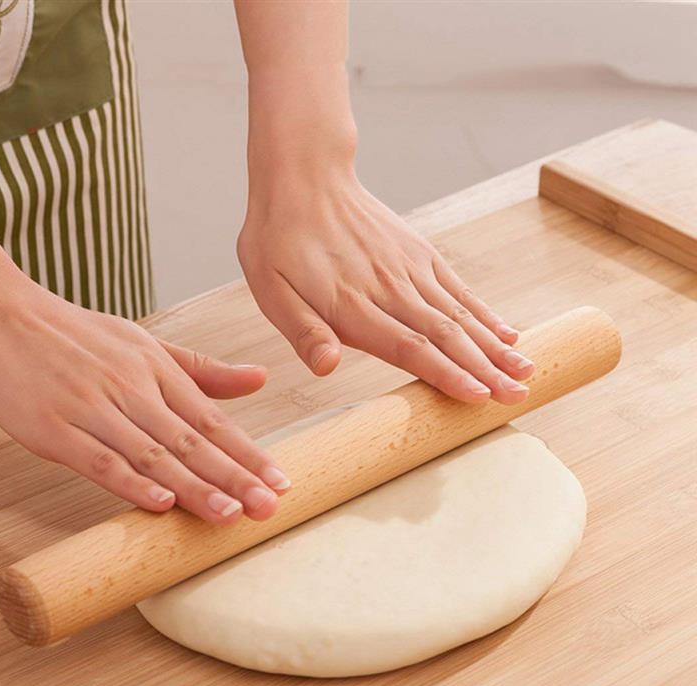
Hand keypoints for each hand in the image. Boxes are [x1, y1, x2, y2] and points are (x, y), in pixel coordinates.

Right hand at [0, 281, 289, 522]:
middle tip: (268, 507)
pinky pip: (98, 460)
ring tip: (229, 514)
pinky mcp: (54, 429)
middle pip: (191, 441)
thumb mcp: (145, 342)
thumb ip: (202, 368)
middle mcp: (132, 389)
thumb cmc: (76, 334)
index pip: (211, 420)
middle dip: (234, 477)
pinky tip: (159, 502)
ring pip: (152, 453)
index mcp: (157, 370)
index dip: (248, 453)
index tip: (280, 481)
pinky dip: (130, 481)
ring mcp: (93, 409)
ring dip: (193, 486)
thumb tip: (260, 379)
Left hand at [239, 166, 533, 404]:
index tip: (479, 398)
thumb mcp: (271, 288)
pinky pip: (458, 288)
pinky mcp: (419, 253)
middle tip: (517, 396)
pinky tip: (506, 332)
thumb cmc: (279, 239)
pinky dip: (484, 313)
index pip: (408, 347)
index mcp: (352, 305)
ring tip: (524, 371)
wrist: (304, 176)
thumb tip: (328, 367)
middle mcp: (390, 289)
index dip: (445, 374)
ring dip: (493, 346)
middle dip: (484, 369)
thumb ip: (303, 331)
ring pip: (459, 314)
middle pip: (445, 335)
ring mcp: (410, 269)